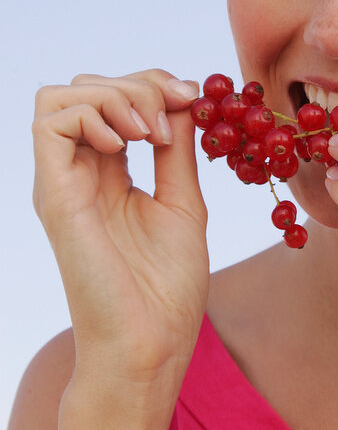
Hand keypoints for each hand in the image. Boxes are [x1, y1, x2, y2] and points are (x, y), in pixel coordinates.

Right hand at [32, 70, 208, 393]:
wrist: (149, 346)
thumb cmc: (165, 290)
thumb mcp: (182, 204)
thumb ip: (177, 153)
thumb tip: (184, 101)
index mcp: (108, 175)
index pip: (114, 99)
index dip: (153, 84)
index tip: (195, 98)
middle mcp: (79, 174)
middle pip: (87, 87)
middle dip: (139, 83)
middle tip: (176, 115)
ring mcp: (62, 183)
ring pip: (60, 96)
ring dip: (115, 94)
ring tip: (150, 133)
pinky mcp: (54, 196)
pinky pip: (50, 123)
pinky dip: (92, 113)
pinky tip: (128, 143)